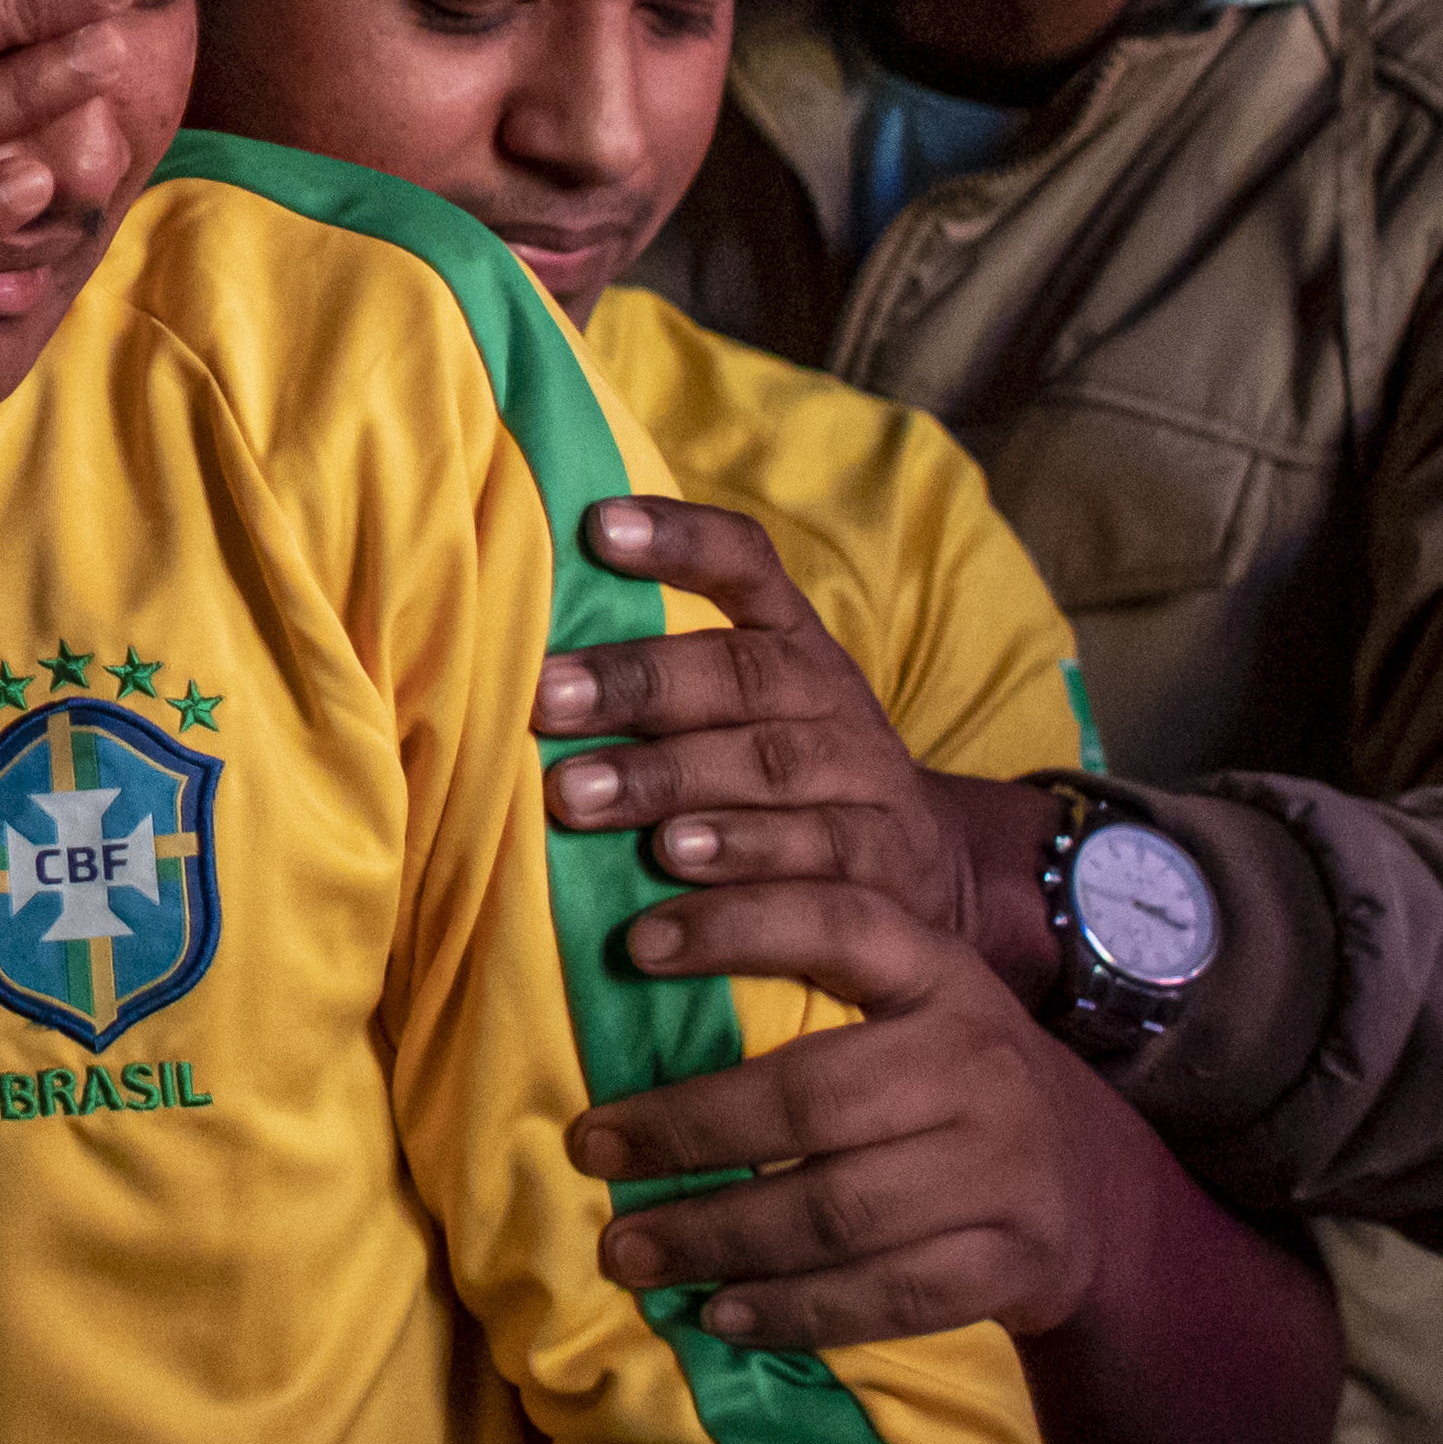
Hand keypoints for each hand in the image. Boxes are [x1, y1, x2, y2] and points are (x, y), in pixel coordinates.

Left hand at [533, 495, 1055, 997]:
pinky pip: (814, 892)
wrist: (928, 879)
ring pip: (774, 774)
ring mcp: (868, 793)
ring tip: (580, 798)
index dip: (682, 540)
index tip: (598, 525)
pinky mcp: (883, 888)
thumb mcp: (749, 714)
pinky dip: (729, 907)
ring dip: (670, 783)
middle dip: (639, 684)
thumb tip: (514, 643)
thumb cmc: (787, 786)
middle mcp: (837, 706)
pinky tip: (656, 918)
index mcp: (798, 648)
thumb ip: (666, 675)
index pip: (749, 568)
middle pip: (745, 678)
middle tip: (544, 701)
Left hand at [570, 877, 1116, 1344]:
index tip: (633, 945)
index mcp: (940, 973)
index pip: (841, 924)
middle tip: (591, 1151)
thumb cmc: (942, 1078)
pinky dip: (795, 1311)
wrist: (1086, 1181)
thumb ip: (804, 976)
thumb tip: (627, 966)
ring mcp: (1005, 1166)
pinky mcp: (1015, 1259)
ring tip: (628, 1252)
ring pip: (838, 1211)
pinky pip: (887, 1296)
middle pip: (812, 1098)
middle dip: (686, 1130)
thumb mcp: (903, 1002)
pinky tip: (720, 1314)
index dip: (738, 925)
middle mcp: (977, 1059)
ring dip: (718, 1236)